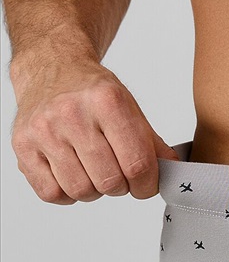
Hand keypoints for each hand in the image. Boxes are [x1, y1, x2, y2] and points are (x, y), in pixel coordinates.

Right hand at [10, 58, 179, 202]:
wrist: (52, 69)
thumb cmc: (92, 92)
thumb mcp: (130, 107)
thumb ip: (153, 144)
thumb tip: (172, 173)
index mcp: (107, 101)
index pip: (137, 164)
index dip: (147, 185)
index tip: (146, 185)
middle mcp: (72, 114)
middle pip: (110, 182)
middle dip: (121, 187)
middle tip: (118, 175)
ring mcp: (44, 131)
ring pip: (81, 191)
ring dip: (93, 190)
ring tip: (93, 171)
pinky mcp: (23, 146)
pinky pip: (51, 193)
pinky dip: (66, 193)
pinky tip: (72, 173)